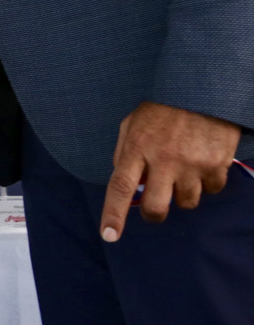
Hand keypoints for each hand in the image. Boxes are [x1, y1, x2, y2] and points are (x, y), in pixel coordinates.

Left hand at [100, 101, 242, 241]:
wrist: (201, 89)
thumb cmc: (162, 108)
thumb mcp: (132, 124)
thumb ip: (125, 153)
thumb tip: (126, 183)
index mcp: (136, 148)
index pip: (120, 187)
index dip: (114, 215)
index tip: (109, 235)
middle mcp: (162, 159)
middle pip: (156, 207)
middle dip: (155, 214)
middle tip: (157, 206)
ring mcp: (191, 164)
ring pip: (186, 203)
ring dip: (183, 194)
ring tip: (184, 170)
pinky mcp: (215, 165)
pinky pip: (211, 190)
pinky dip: (207, 182)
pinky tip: (203, 163)